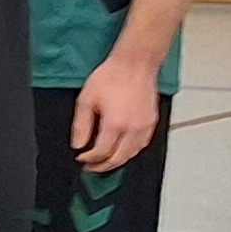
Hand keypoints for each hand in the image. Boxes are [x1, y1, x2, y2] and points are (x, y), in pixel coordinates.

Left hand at [70, 54, 161, 172]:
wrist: (135, 64)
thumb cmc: (111, 76)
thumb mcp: (86, 99)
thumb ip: (81, 125)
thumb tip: (78, 144)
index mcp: (115, 124)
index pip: (101, 152)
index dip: (89, 159)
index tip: (81, 158)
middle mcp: (132, 129)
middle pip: (118, 158)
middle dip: (103, 166)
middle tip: (92, 167)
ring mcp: (145, 126)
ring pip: (132, 154)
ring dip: (118, 161)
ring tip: (105, 162)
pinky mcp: (152, 122)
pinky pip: (142, 145)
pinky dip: (131, 152)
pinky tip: (123, 150)